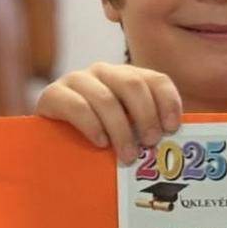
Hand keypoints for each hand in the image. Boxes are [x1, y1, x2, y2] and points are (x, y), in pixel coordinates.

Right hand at [36, 63, 183, 162]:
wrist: (47, 144)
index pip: (156, 80)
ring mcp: (76, 80)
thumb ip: (146, 133)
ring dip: (121, 129)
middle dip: (145, 116)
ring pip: (106, 98)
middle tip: (150, 144)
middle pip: (132, 84)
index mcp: (126, 78)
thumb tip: (178, 148)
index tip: (172, 128)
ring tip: (127, 155)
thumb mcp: (124, 133)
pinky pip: (76, 105)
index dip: (168, 101)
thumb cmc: (95, 141)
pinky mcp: (52, 94)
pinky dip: (92, 126)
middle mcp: (103, 72)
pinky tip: (100, 143)